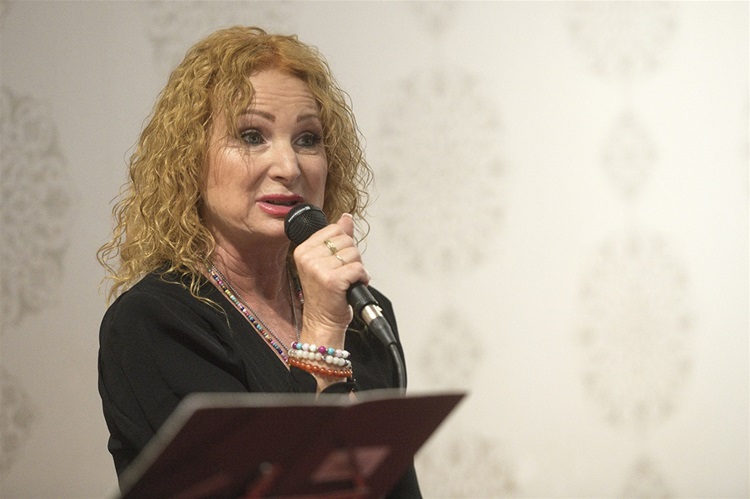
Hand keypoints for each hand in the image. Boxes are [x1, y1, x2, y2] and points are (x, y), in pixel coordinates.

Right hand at [292, 213, 369, 348]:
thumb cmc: (326, 294)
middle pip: (346, 240)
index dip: (343, 246)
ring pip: (354, 253)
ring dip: (357, 269)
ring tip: (346, 282)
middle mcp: (307, 257)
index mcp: (303, 249)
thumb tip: (346, 217)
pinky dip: (362, 278)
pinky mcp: (332, 280)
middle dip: (352, 257)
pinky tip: (352, 287)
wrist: (322, 322)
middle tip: (342, 275)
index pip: (334, 229)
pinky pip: (358, 268)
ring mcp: (318, 268)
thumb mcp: (327, 261)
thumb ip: (337, 238)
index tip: (336, 263)